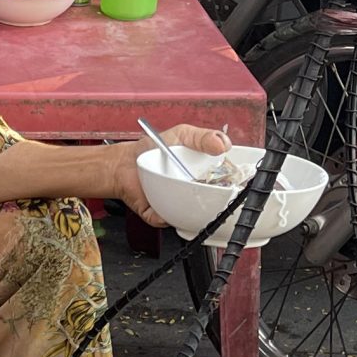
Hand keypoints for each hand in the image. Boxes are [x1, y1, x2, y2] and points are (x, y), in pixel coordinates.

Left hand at [111, 124, 231, 226]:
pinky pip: (163, 221)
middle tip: (203, 189)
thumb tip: (223, 144)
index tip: (231, 184)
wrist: (125, 160)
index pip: (223, 188)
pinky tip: (161, 207)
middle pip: (209, 207)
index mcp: (203, 177)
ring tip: (181, 195)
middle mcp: (192, 194)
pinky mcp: (157, 214)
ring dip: (187, 213)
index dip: (229, 189)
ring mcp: (176, 206)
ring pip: (188, 219)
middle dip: (211, 204)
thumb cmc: (155, 148)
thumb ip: (204, 137)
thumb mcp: (183, 134)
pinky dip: (162, 217)